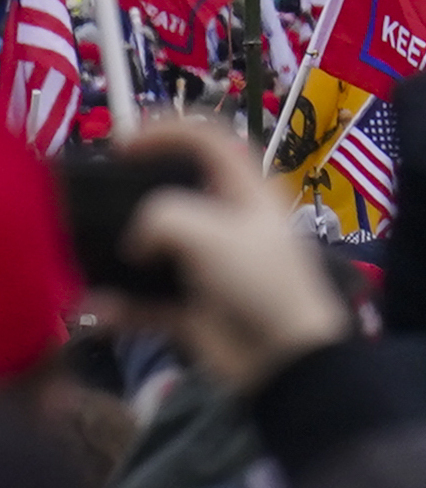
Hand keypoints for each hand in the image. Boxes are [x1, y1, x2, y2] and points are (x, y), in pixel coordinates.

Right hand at [111, 117, 352, 392]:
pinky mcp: (192, 307)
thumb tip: (136, 241)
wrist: (284, 358)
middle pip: (173, 194)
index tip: (122, 142)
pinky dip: (121, 306)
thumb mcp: (211, 233)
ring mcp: (207, 266)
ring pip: (151, 250)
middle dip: (131, 196)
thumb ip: (162, 218)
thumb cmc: (259, 281)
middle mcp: (226, 224)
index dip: (169, 130)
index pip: (211, 141)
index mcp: (246, 193)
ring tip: (78, 257)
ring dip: (115, 256)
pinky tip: (96, 310)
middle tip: (92, 203)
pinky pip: (145, 301)